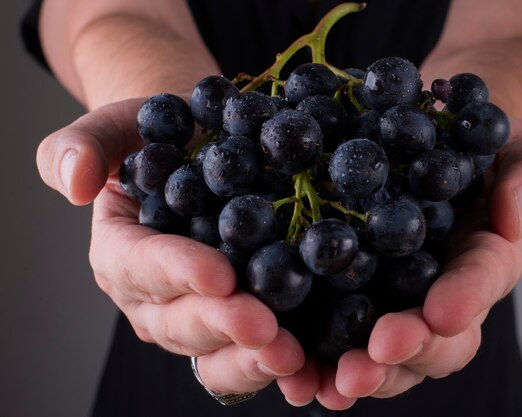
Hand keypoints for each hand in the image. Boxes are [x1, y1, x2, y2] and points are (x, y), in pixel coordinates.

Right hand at [36, 98, 305, 393]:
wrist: (206, 150)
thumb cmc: (163, 138)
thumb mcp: (121, 127)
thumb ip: (84, 144)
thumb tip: (74, 183)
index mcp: (120, 251)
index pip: (140, 266)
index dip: (176, 272)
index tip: (219, 275)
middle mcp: (153, 295)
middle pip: (177, 320)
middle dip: (220, 325)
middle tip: (263, 327)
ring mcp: (193, 314)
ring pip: (211, 348)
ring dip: (247, 358)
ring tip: (287, 356)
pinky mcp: (233, 320)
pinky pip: (244, 352)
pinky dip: (269, 362)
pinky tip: (302, 365)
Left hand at [278, 118, 521, 408]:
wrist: (423, 135)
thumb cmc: (477, 145)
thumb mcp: (521, 150)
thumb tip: (514, 219)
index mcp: (483, 260)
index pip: (478, 285)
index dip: (463, 299)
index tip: (442, 314)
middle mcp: (437, 292)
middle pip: (432, 340)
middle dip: (408, 351)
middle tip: (376, 356)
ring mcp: (391, 297)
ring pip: (384, 352)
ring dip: (362, 370)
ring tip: (333, 383)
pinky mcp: (345, 291)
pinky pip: (332, 332)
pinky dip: (315, 358)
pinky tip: (293, 373)